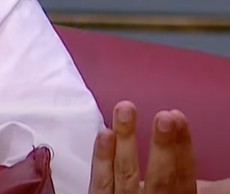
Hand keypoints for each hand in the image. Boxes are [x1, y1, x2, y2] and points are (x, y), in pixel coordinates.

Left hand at [87, 100, 229, 193]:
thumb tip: (194, 157)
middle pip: (160, 181)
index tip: (177, 118)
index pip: (183, 178)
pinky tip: (104, 134)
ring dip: (126, 140)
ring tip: (125, 109)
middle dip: (163, 147)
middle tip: (164, 116)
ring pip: (126, 176)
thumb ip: (186, 183)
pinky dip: (101, 159)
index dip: (181, 148)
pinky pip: (100, 185)